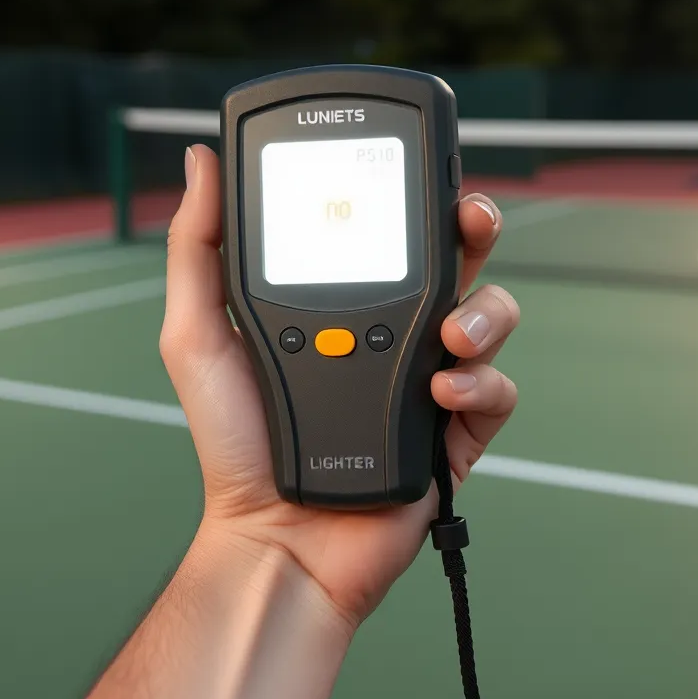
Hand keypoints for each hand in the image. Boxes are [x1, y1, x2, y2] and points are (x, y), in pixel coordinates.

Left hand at [160, 145, 519, 631]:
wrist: (273, 534)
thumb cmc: (234, 438)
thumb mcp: (199, 333)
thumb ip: (199, 248)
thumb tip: (200, 164)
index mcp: (343, 300)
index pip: (387, 230)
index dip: (410, 195)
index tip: (413, 169)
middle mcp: (394, 329)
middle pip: (455, 260)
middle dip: (474, 228)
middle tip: (470, 219)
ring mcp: (429, 378)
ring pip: (490, 316)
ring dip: (484, 313)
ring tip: (448, 339)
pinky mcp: (456, 431)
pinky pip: (498, 392)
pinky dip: (481, 386)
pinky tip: (442, 395)